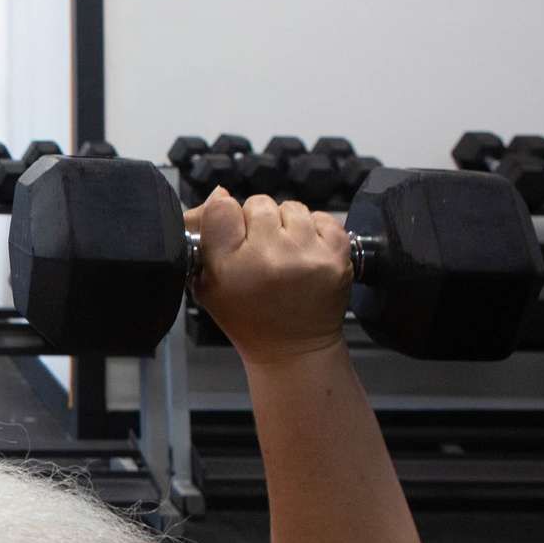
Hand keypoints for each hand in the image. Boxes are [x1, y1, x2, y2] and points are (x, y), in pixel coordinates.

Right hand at [184, 187, 352, 365]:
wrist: (293, 348)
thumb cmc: (248, 318)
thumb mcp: (208, 285)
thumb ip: (207, 238)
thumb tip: (219, 193)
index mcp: (230, 267)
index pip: (222, 208)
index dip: (225, 217)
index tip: (231, 234)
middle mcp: (269, 257)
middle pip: (257, 203)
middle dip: (257, 222)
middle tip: (259, 251)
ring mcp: (306, 254)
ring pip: (291, 207)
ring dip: (286, 225)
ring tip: (284, 253)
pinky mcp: (337, 254)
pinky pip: (321, 216)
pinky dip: (313, 229)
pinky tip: (305, 253)